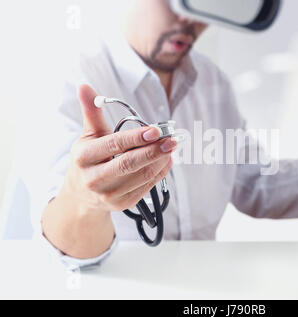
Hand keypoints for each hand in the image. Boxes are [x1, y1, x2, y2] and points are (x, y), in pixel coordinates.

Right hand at [66, 84, 176, 212]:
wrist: (81, 196)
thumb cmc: (88, 160)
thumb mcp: (87, 136)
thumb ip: (91, 112)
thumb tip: (84, 85)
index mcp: (84, 157)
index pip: (114, 145)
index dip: (136, 138)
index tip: (156, 130)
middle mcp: (94, 178)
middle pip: (129, 164)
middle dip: (154, 151)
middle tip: (172, 140)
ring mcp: (109, 194)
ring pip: (141, 176)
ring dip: (161, 161)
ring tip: (171, 147)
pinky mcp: (122, 204)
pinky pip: (147, 187)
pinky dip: (160, 173)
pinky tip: (167, 161)